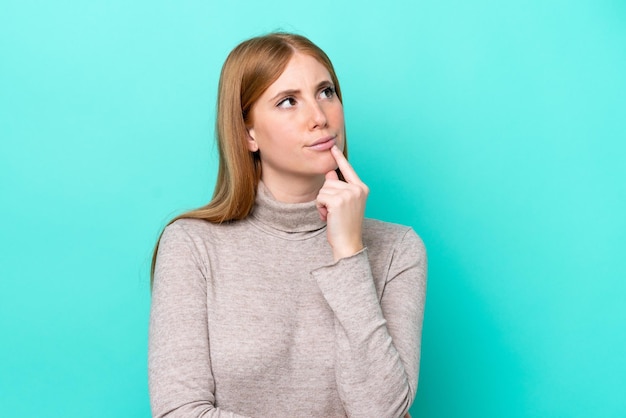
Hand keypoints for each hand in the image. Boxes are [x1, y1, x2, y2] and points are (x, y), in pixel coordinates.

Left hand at [316, 145, 368, 260]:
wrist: (348, 243)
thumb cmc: (345, 226)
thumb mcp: (344, 204)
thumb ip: (339, 188)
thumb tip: (329, 172)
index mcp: (362, 188)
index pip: (348, 169)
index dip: (339, 158)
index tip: (333, 147)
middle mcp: (357, 189)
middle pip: (330, 181)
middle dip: (326, 196)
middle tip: (334, 212)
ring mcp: (349, 194)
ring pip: (323, 189)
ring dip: (322, 203)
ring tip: (332, 215)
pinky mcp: (338, 200)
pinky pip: (320, 197)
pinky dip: (320, 208)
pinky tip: (328, 217)